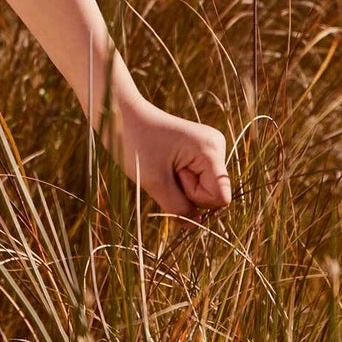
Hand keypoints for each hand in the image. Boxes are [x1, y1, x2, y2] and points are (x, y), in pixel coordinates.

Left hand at [94, 93, 231, 226]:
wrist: (122, 115)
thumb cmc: (135, 144)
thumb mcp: (155, 182)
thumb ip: (178, 208)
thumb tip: (196, 225)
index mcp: (211, 149)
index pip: (220, 198)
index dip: (195, 198)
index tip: (174, 176)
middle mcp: (216, 146)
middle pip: (212, 194)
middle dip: (186, 190)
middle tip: (164, 168)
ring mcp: (209, 148)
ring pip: (203, 189)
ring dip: (180, 186)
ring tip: (163, 164)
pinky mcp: (199, 151)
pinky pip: (197, 181)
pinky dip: (179, 180)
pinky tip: (166, 165)